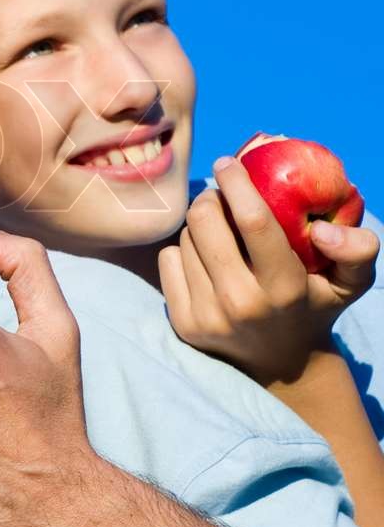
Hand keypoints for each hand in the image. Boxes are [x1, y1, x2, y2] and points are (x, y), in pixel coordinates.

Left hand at [160, 156, 378, 383]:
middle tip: (222, 198)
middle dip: (211, 198)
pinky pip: (168, 260)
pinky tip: (205, 261)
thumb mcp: (351, 282)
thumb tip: (325, 229)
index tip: (227, 162)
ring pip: (185, 239)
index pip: (253, 221)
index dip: (236, 183)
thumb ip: (358, 249)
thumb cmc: (316, 305)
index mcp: (284, 287)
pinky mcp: (182, 322)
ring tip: (221, 235)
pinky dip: (183, 250)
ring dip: (199, 226)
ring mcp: (207, 315)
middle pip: (205, 222)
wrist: (282, 363)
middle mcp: (241, 303)